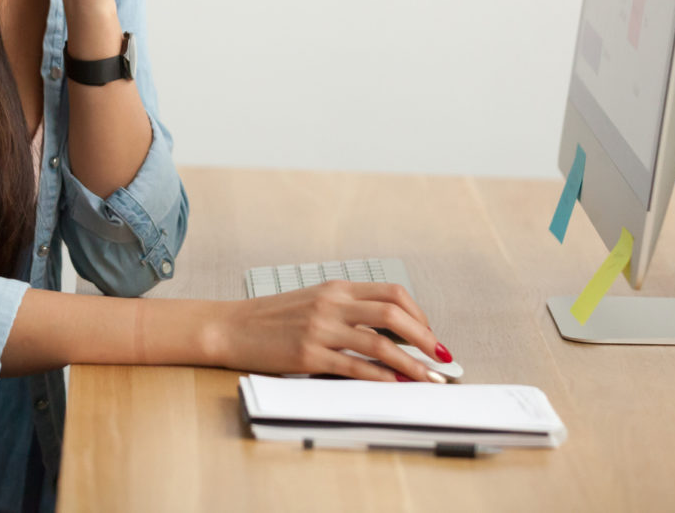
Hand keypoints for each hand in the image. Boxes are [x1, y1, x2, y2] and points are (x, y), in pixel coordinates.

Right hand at [210, 281, 450, 381]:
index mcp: (336, 288)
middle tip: (442, 357)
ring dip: (411, 363)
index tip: (431, 336)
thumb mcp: (313, 303)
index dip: (419, 315)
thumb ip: (347, 312)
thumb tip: (388, 334)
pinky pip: (355, 367)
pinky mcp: (308, 355)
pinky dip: (381, 378)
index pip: (392, 293)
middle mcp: (331, 304)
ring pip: (380, 343)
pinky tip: (395, 385)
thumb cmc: (272, 319)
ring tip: (428, 378)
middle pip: (393, 313)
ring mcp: (320, 329)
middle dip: (425, 338)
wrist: (231, 326)